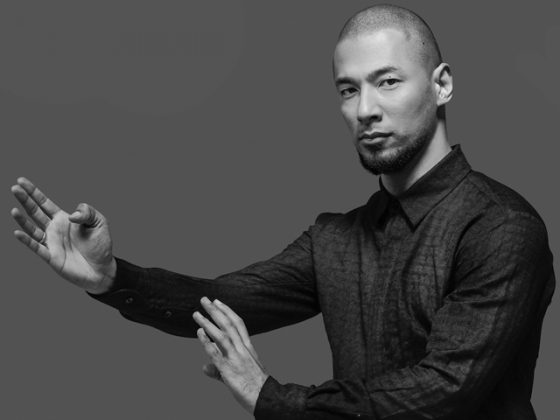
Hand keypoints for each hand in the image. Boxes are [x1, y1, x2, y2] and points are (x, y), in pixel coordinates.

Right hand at [10, 177, 115, 293]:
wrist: (102, 269)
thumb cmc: (100, 245)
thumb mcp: (99, 222)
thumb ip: (87, 212)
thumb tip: (70, 215)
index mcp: (64, 219)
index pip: (45, 203)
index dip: (33, 192)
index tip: (21, 181)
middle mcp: (54, 229)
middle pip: (35, 212)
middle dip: (25, 200)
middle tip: (14, 188)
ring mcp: (51, 243)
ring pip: (32, 228)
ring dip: (22, 220)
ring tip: (13, 210)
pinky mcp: (51, 257)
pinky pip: (36, 247)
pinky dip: (26, 240)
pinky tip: (17, 232)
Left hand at [193, 297, 268, 413]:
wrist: (266, 398)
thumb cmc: (256, 386)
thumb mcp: (241, 372)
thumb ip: (220, 368)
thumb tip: (204, 367)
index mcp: (248, 347)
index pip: (238, 323)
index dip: (227, 311)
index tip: (218, 302)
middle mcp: (242, 349)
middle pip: (228, 325)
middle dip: (215, 311)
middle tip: (204, 300)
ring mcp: (236, 358)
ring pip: (221, 335)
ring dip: (208, 323)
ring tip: (196, 314)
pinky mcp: (229, 369)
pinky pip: (216, 353)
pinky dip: (207, 342)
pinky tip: (199, 333)